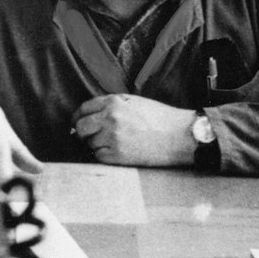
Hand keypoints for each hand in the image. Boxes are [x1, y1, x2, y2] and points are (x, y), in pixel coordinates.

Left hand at [72, 95, 195, 166]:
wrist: (179, 136)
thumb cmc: (159, 118)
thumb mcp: (134, 102)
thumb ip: (111, 105)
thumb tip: (89, 114)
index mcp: (114, 102)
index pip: (83, 109)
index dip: (79, 117)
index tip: (79, 122)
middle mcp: (110, 118)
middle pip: (81, 127)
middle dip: (82, 132)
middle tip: (88, 136)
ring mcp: (113, 138)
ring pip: (89, 143)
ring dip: (96, 144)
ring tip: (113, 143)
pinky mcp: (117, 156)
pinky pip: (98, 156)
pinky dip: (103, 155)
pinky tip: (117, 151)